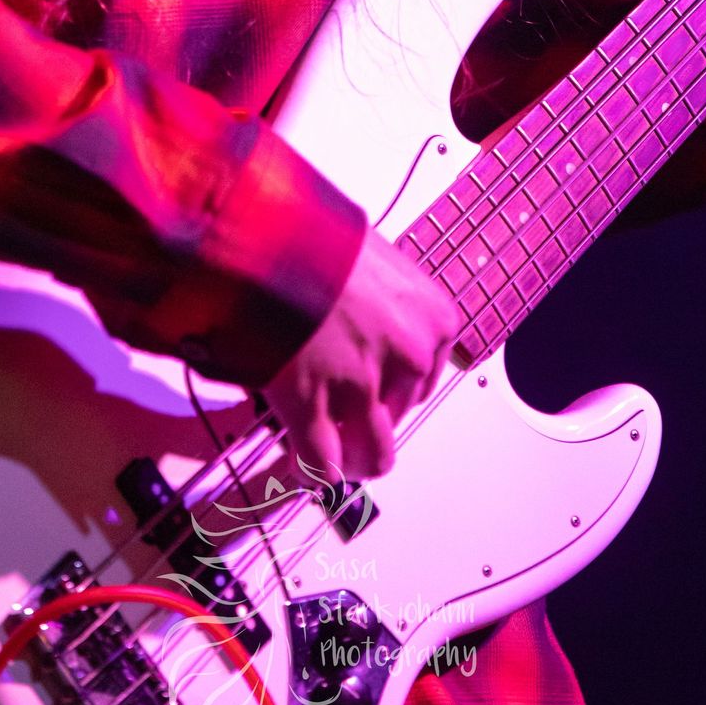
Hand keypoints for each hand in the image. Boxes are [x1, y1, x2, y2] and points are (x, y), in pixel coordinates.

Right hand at [263, 226, 461, 482]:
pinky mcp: (314, 410)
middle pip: (399, 418)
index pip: (423, 379)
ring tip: (329, 450)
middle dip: (369, 422)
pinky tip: (299, 464)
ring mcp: (364, 388)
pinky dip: (311, 472)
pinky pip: (320, 466)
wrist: (271, 232)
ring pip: (372, 457)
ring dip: (351, 458)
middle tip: (342, 415)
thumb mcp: (373, 258)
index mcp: (433, 320)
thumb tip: (360, 315)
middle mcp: (409, 358)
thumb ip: (382, 300)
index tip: (368, 385)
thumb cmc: (316, 234)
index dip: (390, 385)